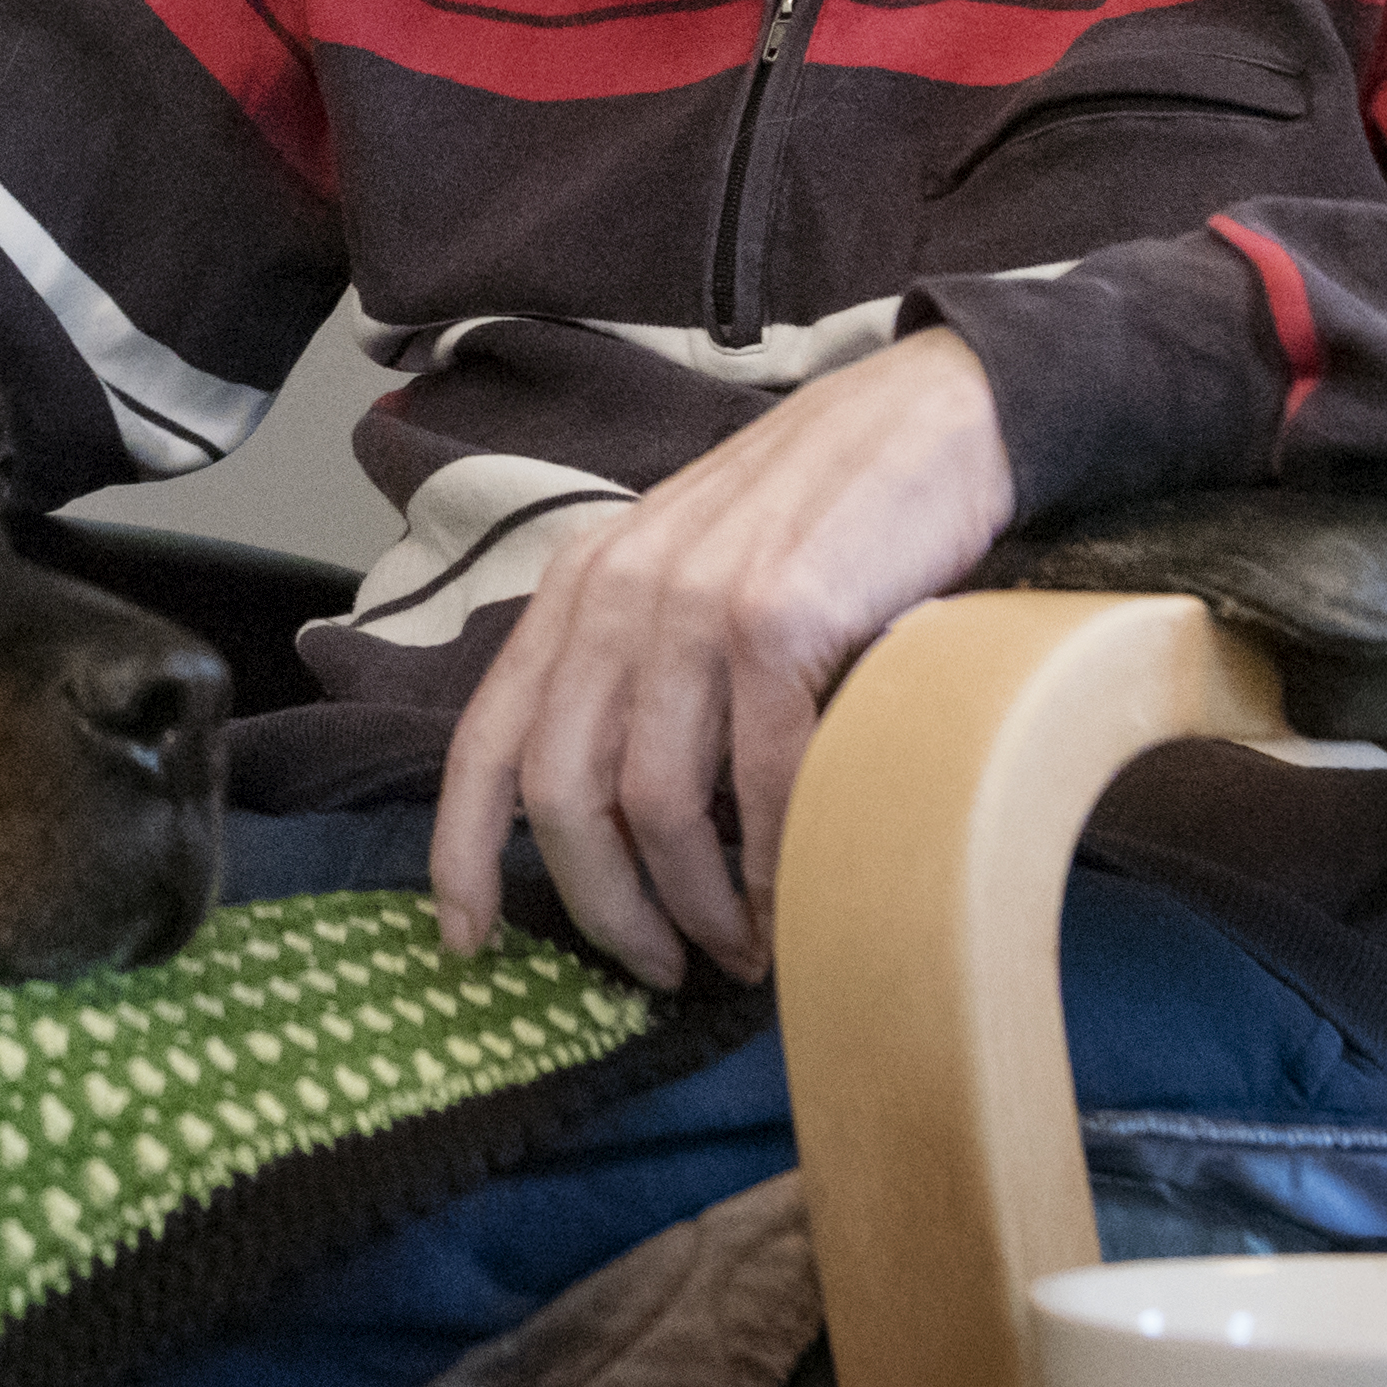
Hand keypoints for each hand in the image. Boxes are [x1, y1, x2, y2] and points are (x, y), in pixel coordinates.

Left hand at [428, 328, 1014, 987]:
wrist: (924, 419)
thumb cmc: (808, 519)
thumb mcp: (682, 576)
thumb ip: (632, 670)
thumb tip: (612, 826)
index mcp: (575, 590)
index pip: (484, 741)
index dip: (462, 854)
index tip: (467, 943)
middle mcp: (615, 595)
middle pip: (564, 796)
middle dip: (605, 908)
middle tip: (657, 967)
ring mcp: (695, 605)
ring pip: (657, 805)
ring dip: (696, 905)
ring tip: (737, 948)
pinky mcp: (783, 620)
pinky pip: (760, 781)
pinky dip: (775, 862)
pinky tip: (794, 898)